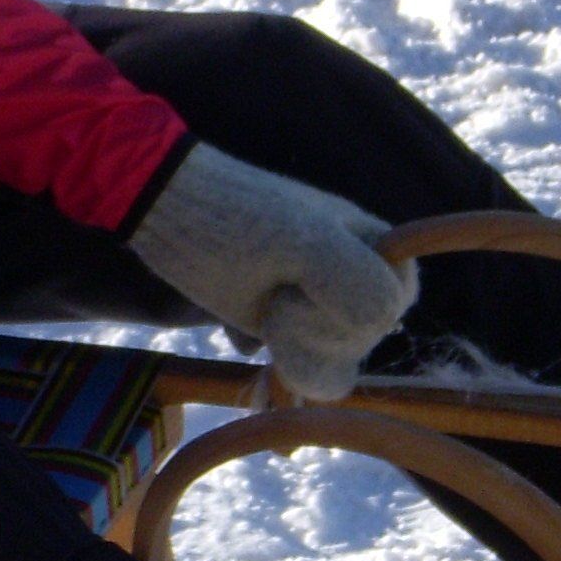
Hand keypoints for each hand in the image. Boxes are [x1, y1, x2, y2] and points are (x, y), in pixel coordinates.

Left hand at [127, 144, 414, 400]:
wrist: (164, 210)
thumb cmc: (236, 222)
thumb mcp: (305, 245)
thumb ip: (358, 283)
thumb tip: (382, 325)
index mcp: (364, 239)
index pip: (396, 299)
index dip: (366, 313)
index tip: (320, 300)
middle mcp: (342, 266)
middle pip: (361, 332)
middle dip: (320, 330)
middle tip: (279, 302)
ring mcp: (307, 291)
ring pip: (324, 347)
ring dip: (290, 342)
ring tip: (261, 315)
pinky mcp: (271, 309)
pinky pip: (290, 350)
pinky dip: (267, 346)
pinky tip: (241, 332)